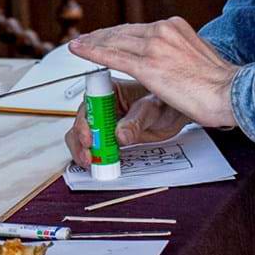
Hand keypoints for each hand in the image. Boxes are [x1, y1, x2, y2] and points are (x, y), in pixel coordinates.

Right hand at [64, 84, 187, 167]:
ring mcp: (105, 122)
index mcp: (109, 90)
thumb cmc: (164, 103)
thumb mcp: (150, 110)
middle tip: (89, 155)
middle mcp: (103, 105)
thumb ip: (135, 122)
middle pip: (81, 122)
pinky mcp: (109, 137)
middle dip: (80, 140)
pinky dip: (93, 156)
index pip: (88, 105)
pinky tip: (97, 163)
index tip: (90, 138)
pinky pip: (95, 146)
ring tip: (91, 162)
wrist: (174, 114)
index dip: (85, 121)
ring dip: (82, 150)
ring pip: (82, 135)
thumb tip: (120, 134)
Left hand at [70, 18, 238, 130]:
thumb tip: (172, 60)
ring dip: (93, 42)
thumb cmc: (221, 84)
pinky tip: (79, 51)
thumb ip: (180, 53)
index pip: (139, 28)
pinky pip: (113, 56)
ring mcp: (155, 47)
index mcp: (176, 26)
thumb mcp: (199, 57)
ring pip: (115, 41)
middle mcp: (163, 30)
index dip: (118, 33)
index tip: (106, 36)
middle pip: (123, 31)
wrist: (232, 92)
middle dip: (101, 36)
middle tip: (84, 39)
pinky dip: (93, 52)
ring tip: (78, 45)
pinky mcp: (148, 66)